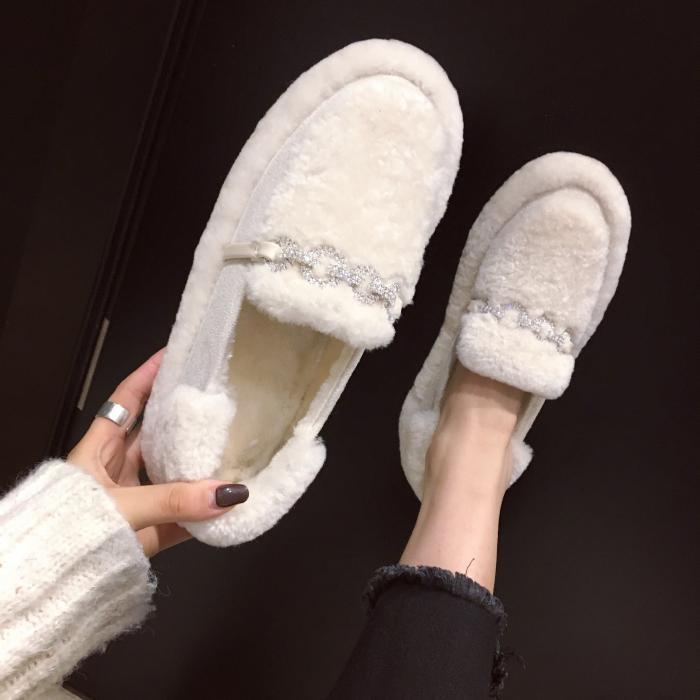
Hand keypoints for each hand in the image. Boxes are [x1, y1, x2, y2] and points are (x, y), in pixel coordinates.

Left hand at [68, 350, 247, 555]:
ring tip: (233, 446)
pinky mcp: (148, 533)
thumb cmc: (74, 529)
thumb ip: (174, 499)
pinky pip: (182, 518)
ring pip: (173, 475)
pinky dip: (204, 514)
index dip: (148, 375)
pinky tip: (229, 504)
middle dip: (183, 419)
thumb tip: (230, 492)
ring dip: (199, 467)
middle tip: (217, 401)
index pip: (127, 401)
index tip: (174, 355)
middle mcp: (117, 471)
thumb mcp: (122, 506)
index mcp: (98, 451)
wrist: (54, 584)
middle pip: (156, 435)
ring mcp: (135, 501)